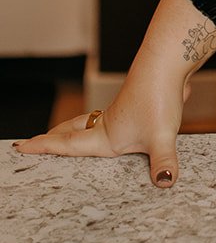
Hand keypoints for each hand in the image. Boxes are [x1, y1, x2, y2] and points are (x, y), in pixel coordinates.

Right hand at [13, 74, 189, 186]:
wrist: (167, 61)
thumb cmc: (158, 97)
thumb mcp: (161, 136)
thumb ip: (162, 161)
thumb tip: (165, 181)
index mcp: (106, 136)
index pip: (68, 145)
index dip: (44, 148)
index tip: (21, 147)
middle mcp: (109, 124)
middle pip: (74, 131)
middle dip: (54, 138)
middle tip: (35, 142)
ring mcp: (122, 112)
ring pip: (91, 122)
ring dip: (75, 128)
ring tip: (65, 133)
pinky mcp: (136, 104)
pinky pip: (112, 116)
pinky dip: (100, 121)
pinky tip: (113, 123)